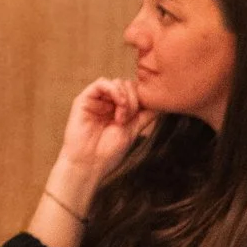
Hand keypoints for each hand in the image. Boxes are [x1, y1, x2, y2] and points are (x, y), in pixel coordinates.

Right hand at [54, 77, 146, 193]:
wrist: (89, 164)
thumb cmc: (108, 152)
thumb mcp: (134, 131)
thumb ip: (146, 115)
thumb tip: (162, 104)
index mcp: (118, 109)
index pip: (135, 92)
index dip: (142, 100)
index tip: (143, 116)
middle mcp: (107, 102)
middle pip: (128, 84)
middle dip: (134, 100)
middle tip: (129, 120)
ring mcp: (96, 100)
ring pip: (118, 82)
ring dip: (126, 98)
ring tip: (121, 118)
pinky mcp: (84, 99)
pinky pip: (102, 83)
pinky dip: (114, 90)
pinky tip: (118, 105)